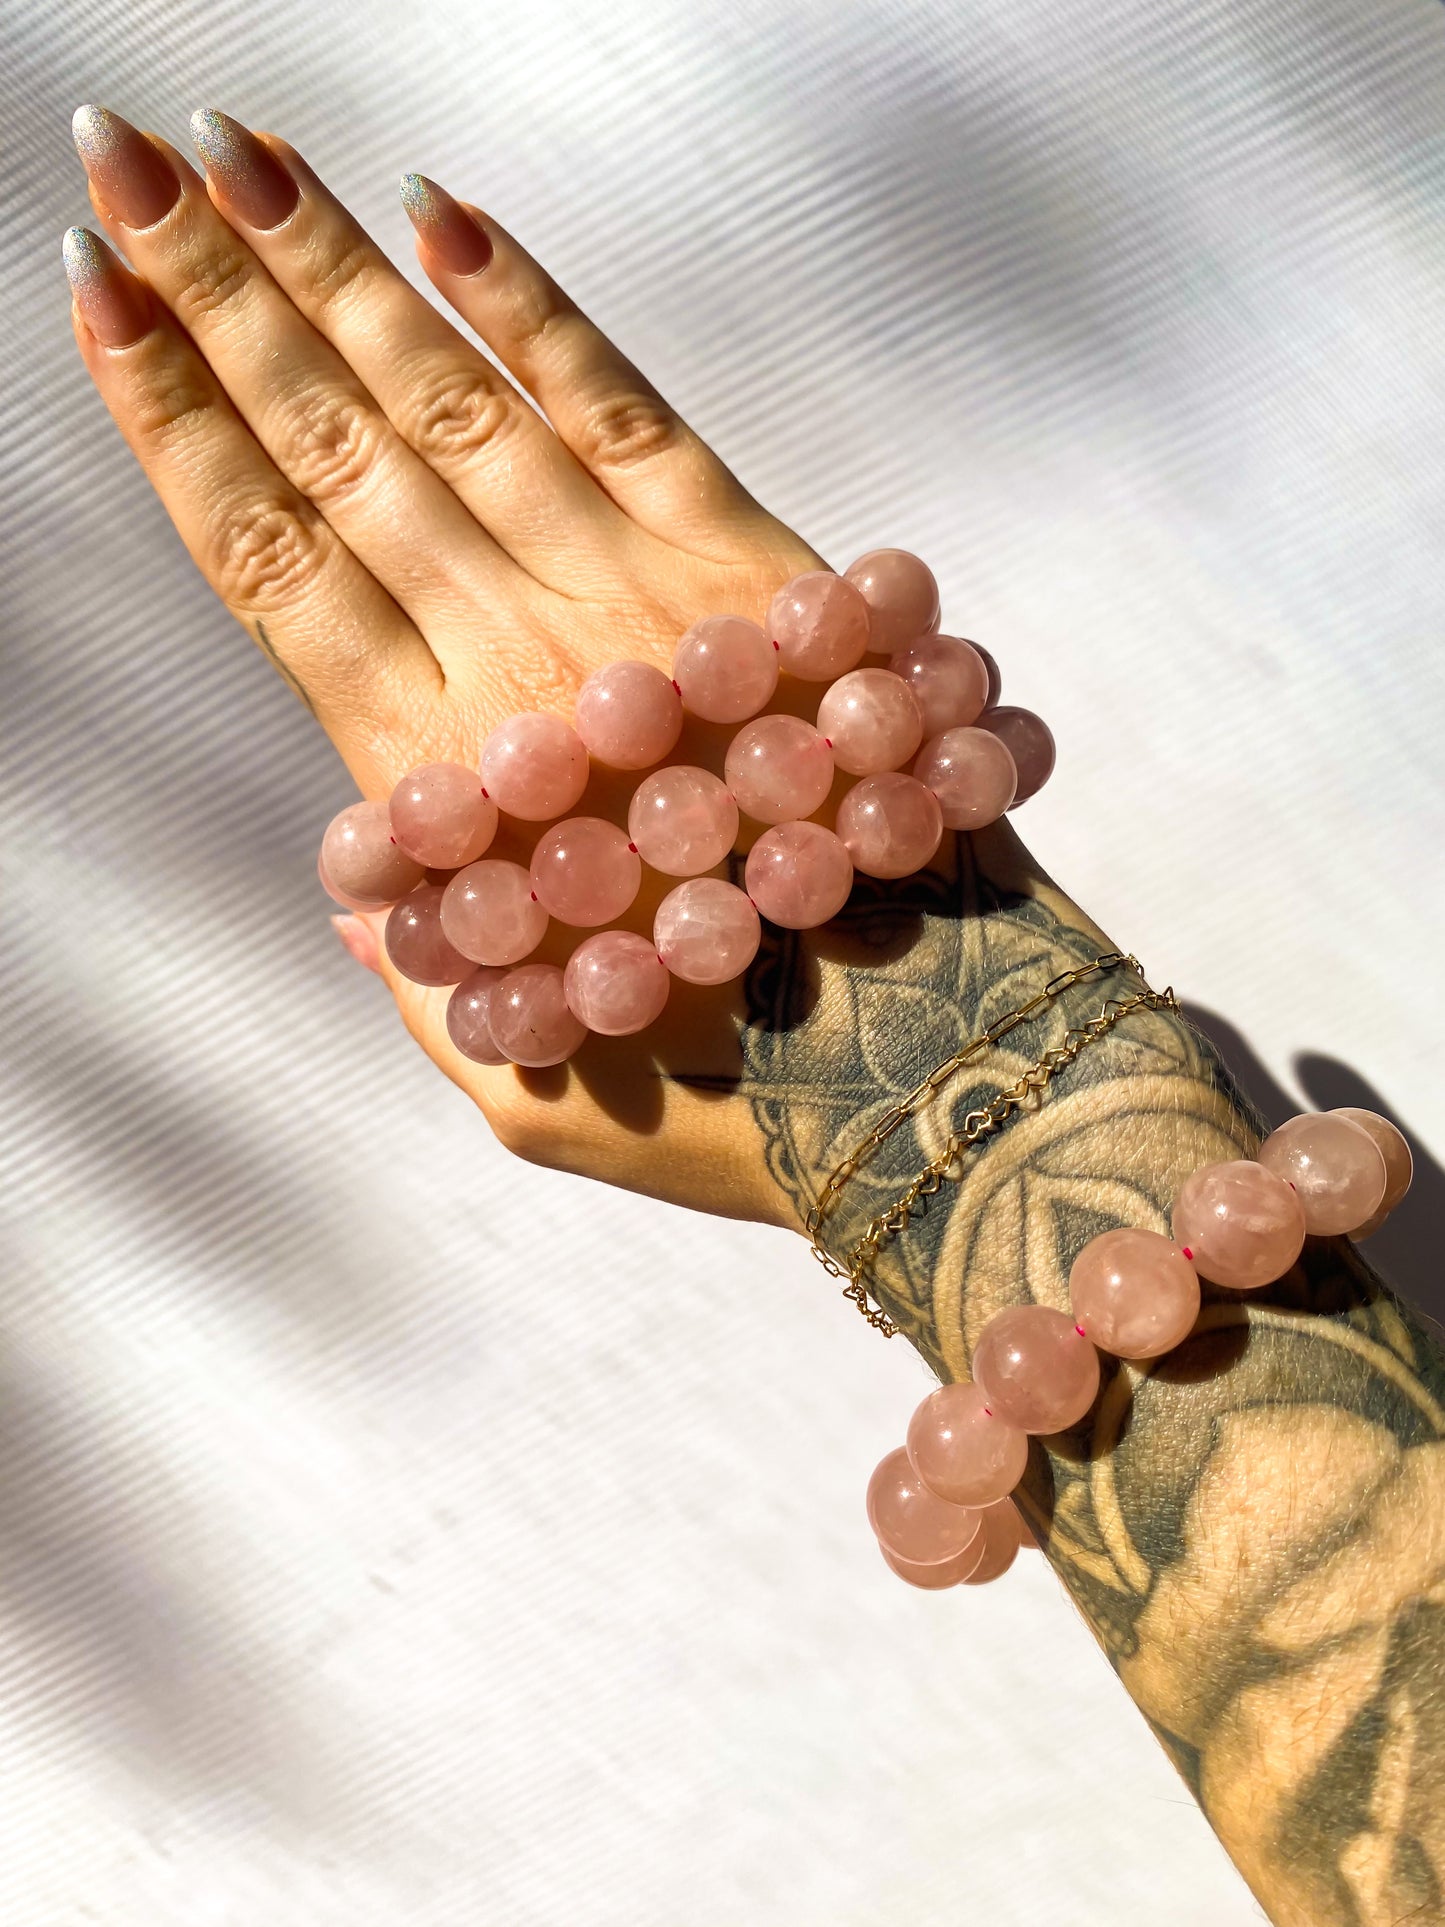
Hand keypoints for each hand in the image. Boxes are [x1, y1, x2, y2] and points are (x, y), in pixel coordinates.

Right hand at [65, 104, 825, 1225]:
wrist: (935, 1064)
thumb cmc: (724, 1094)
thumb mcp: (527, 1082)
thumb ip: (427, 978)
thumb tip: (367, 885)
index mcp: (443, 796)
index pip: (270, 569)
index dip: (175, 426)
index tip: (97, 292)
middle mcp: (522, 673)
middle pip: (336, 457)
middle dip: (216, 297)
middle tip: (121, 154)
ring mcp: (642, 604)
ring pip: (452, 409)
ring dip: (336, 272)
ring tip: (234, 153)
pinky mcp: (758, 567)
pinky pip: (621, 404)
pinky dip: (534, 308)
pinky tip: (444, 215)